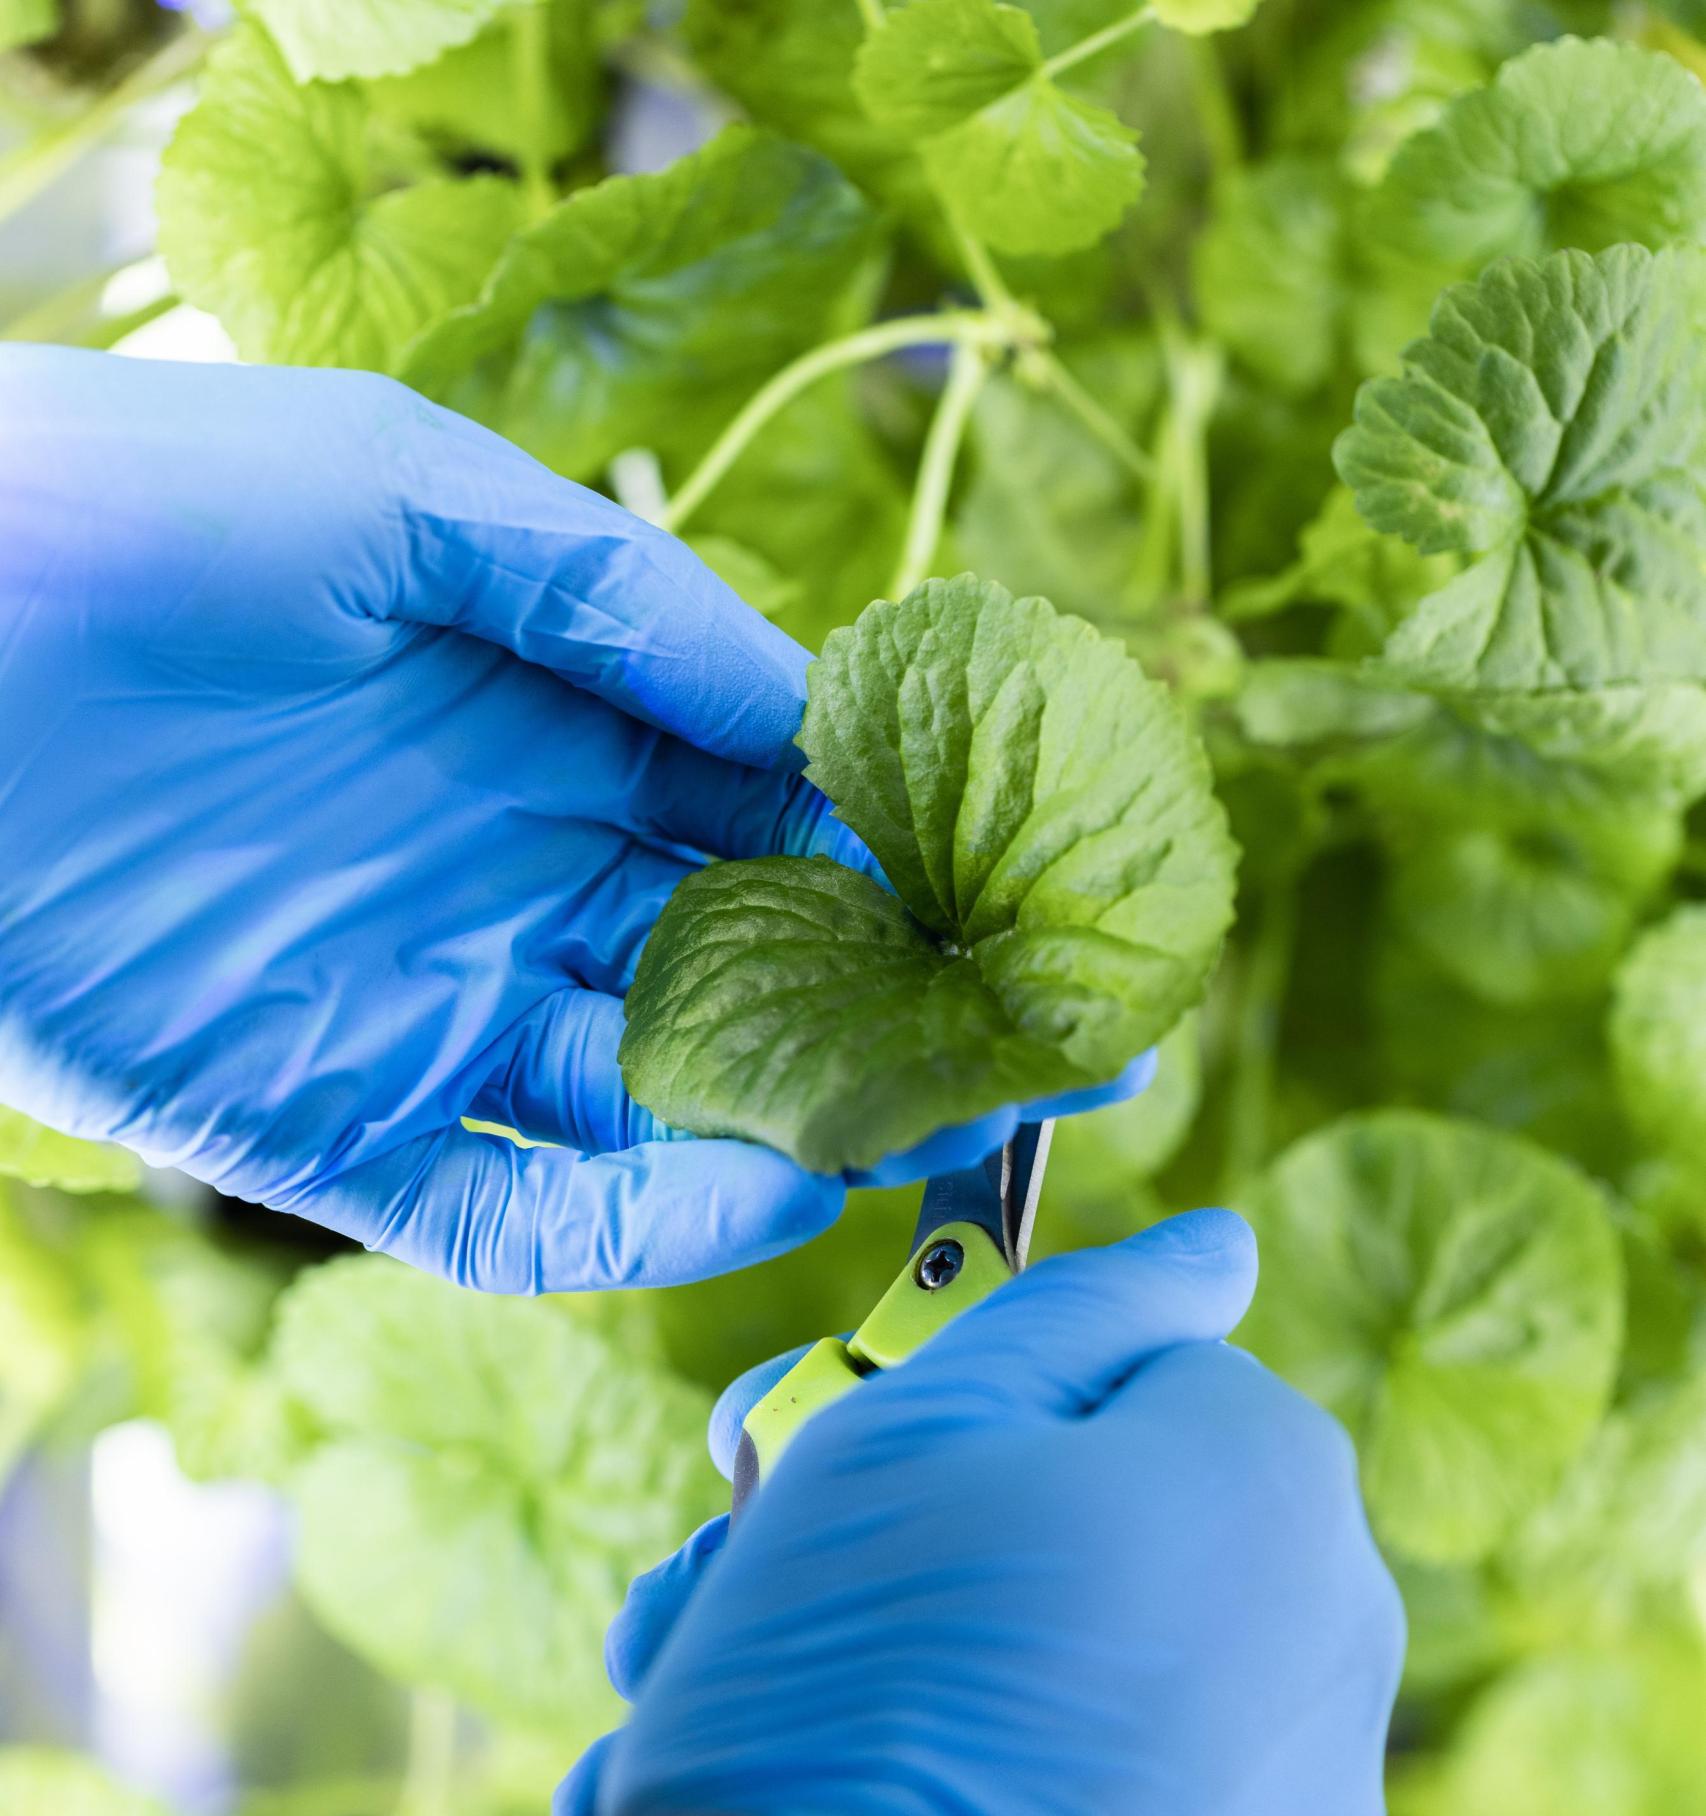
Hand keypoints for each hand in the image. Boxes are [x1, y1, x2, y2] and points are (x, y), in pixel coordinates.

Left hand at [0, 348, 1146, 1290]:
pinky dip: (632, 1227)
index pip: (767, 816)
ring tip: (925, 1145)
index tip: (1014, 901)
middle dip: (886, 1021)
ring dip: (791, 1132)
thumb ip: (616, 598)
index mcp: (552, 731)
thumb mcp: (407, 496)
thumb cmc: (151, 515)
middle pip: (740, 973)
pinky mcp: (327, 1120)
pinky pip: (506, 1208)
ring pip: (651, 1107)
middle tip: (1035, 1064)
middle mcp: (518, 876)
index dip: (895, 861)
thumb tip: (809, 713)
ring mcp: (432, 1005)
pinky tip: (750, 1196)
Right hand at [560, 1211, 1404, 1814]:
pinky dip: (1000, 1740)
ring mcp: (1302, 1790)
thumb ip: (1079, 1307)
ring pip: (1099, 1635)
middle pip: (1111, 1499)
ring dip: (936, 1633)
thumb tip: (1218, 1246)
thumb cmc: (852, 1678)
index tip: (847, 1433)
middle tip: (771, 1555)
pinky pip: (1122, 1756)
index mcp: (1268, 1481)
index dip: (972, 1384)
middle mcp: (1332, 1636)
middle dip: (932, 1512)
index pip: (1129, 1357)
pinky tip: (861, 1767)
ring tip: (760, 1685)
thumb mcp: (922, 1423)